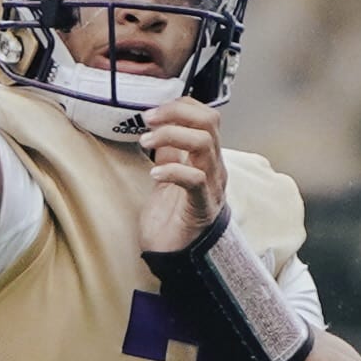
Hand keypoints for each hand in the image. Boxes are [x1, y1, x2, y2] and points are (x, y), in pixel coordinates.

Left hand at [137, 98, 226, 252]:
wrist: (175, 255)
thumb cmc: (172, 216)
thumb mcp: (168, 174)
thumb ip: (169, 152)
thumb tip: (158, 126)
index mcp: (207, 157)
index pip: (207, 116)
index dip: (181, 106)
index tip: (152, 112)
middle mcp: (214, 167)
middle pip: (210, 122)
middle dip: (176, 113)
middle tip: (148, 120)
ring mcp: (211, 186)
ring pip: (204, 144)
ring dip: (170, 136)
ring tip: (146, 143)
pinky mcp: (201, 206)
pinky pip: (195, 179)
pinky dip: (172, 170)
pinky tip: (154, 174)